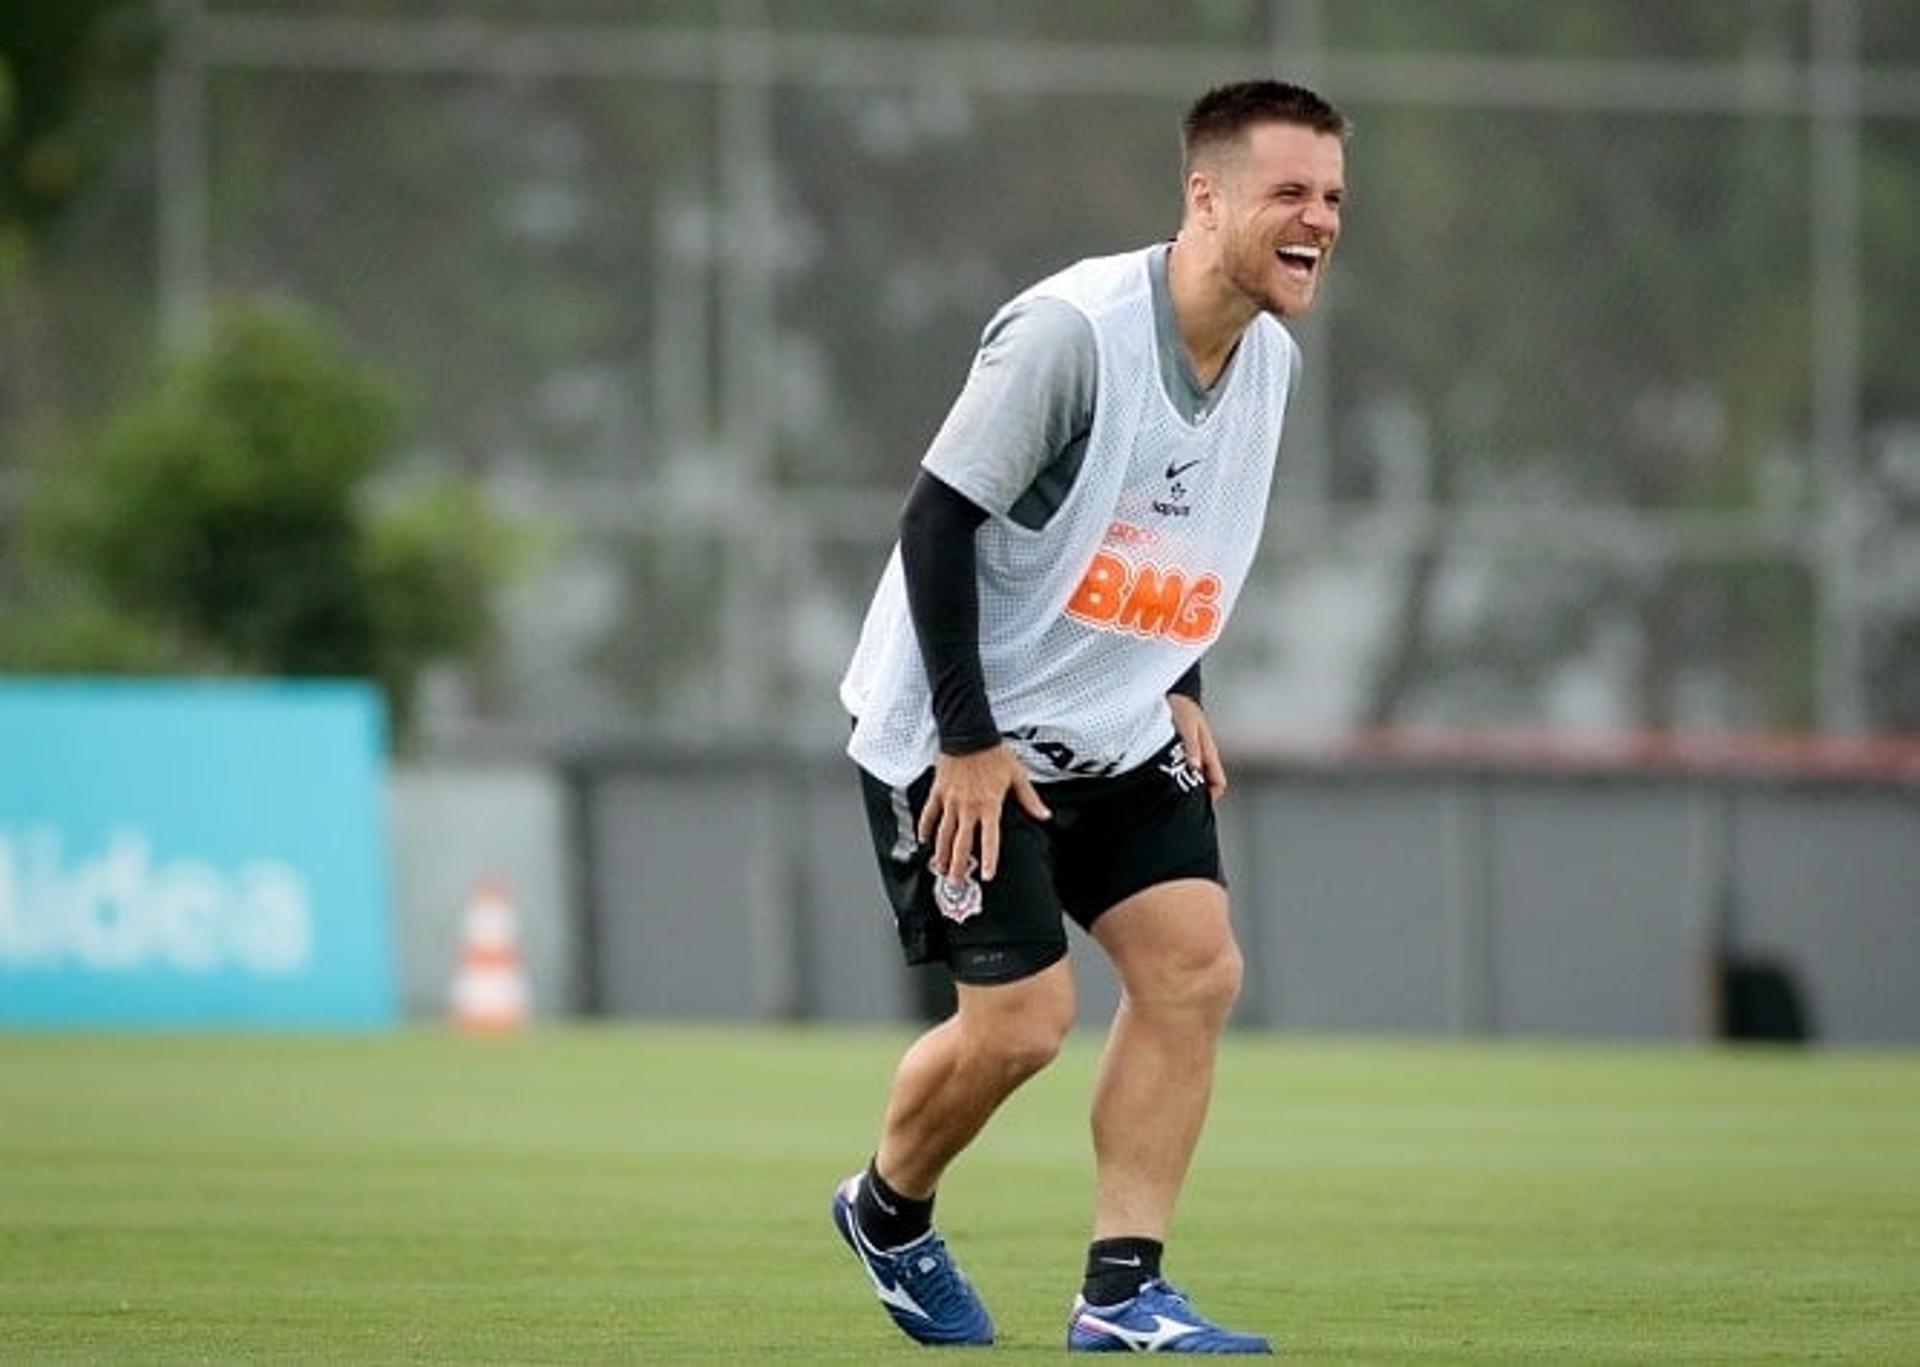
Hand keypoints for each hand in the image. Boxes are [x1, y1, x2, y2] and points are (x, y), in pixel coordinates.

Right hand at [917, 743, 1052, 881]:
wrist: (969, 733)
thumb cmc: (994, 752)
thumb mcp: (1017, 776)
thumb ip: (1030, 799)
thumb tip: (1044, 815)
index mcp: (989, 806)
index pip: (990, 840)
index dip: (989, 859)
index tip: (987, 876)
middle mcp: (969, 807)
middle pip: (962, 843)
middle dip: (959, 866)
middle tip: (955, 882)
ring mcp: (951, 801)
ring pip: (944, 833)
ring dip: (941, 853)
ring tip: (939, 868)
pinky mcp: (939, 792)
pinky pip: (929, 814)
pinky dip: (925, 828)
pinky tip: (923, 840)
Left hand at [1168, 693, 1226, 799]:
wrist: (1171, 693)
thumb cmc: (1180, 706)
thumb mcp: (1188, 726)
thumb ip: (1192, 746)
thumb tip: (1196, 767)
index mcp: (1209, 752)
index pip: (1219, 782)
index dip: (1210, 795)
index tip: (1196, 802)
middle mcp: (1202, 756)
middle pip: (1205, 784)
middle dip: (1196, 793)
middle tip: (1179, 799)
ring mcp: (1191, 756)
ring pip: (1194, 779)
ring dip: (1184, 784)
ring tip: (1168, 788)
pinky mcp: (1179, 754)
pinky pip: (1182, 771)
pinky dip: (1175, 776)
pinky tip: (1163, 777)